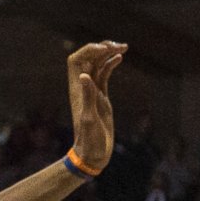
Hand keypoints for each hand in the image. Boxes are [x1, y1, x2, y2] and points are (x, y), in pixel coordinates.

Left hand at [64, 42, 126, 172]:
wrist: (93, 154)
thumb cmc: (90, 141)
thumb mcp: (90, 119)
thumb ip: (88, 97)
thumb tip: (84, 76)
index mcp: (77, 90)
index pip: (76, 61)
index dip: (87, 50)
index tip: (103, 48)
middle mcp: (83, 88)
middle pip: (87, 59)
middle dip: (100, 48)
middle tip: (118, 45)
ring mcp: (92, 91)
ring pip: (97, 65)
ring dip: (107, 53)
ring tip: (123, 48)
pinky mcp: (101, 97)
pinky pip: (104, 75)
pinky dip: (110, 64)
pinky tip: (120, 57)